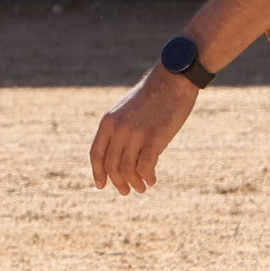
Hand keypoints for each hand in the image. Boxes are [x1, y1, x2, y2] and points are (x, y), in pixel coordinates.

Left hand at [89, 68, 199, 194]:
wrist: (173, 79)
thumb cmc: (152, 95)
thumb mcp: (126, 110)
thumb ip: (119, 129)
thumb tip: (118, 155)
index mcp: (108, 121)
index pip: (96, 154)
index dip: (98, 173)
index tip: (101, 185)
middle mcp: (119, 129)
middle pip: (111, 166)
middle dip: (118, 182)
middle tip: (126, 191)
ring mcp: (136, 134)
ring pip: (127, 170)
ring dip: (134, 183)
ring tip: (141, 188)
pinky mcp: (154, 138)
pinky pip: (145, 167)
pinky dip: (147, 177)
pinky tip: (152, 180)